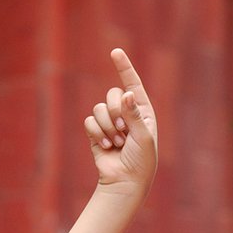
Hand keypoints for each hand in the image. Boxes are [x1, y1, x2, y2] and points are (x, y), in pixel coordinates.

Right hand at [83, 48, 157, 190]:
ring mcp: (110, 122)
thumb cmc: (142, 160)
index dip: (124, 68)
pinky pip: (89, 122)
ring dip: (107, 127)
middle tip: (124, 131)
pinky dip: (96, 134)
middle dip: (115, 112)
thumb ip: (134, 114)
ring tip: (117, 143)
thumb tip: (125, 93)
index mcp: (143, 111)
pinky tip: (106, 147)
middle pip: (111, 94)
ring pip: (98, 109)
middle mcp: (126, 113)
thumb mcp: (143, 136)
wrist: (126, 181)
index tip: (115, 52)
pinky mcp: (95, 132)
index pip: (132, 85)